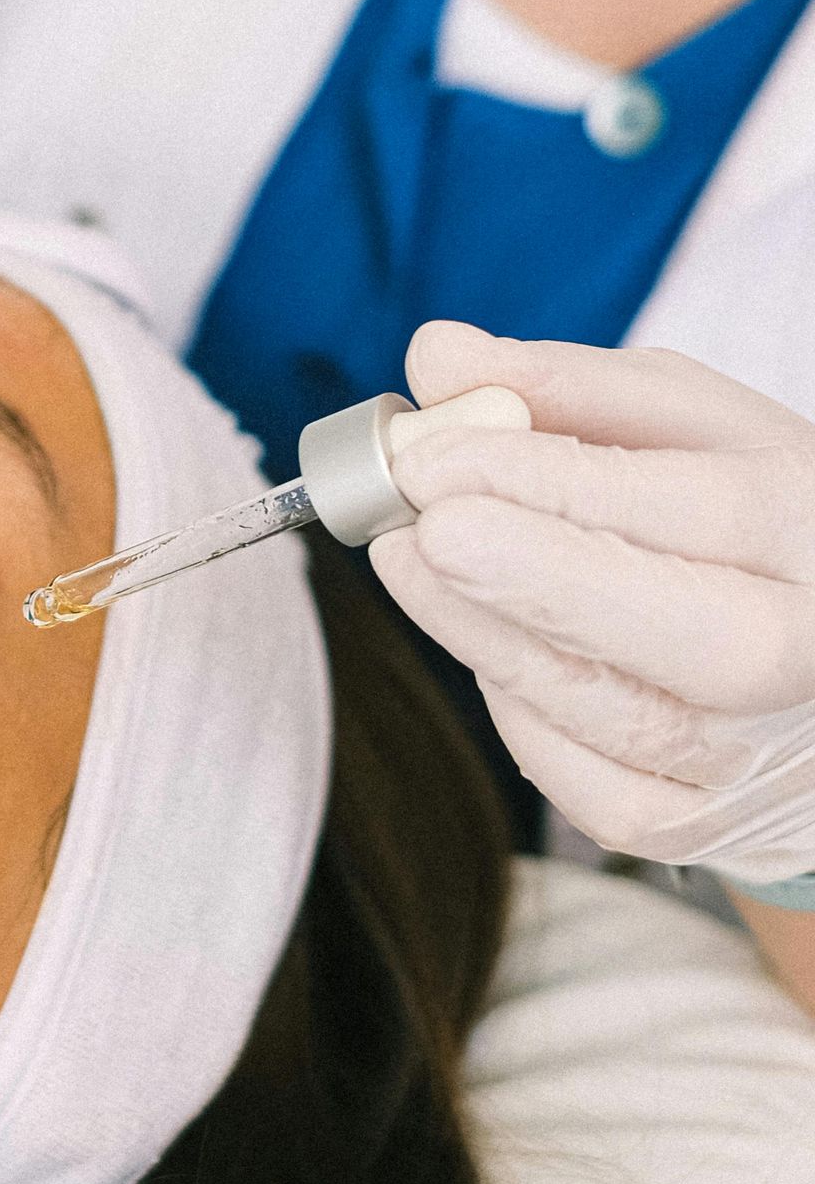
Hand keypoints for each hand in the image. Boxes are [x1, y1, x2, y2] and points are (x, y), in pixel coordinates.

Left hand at [370, 323, 814, 883]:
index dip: (554, 483)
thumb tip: (437, 357)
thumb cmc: (742, 522)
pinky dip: (523, 718)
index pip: (698, 509)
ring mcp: (763, 756)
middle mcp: (812, 652)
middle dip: (538, 578)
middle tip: (423, 529)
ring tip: (410, 561)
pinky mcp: (704, 825)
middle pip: (691, 634)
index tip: (432, 455)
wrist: (810, 655)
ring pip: (625, 719)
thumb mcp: (689, 429)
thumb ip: (568, 388)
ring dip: (493, 638)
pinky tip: (485, 646)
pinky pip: (597, 791)